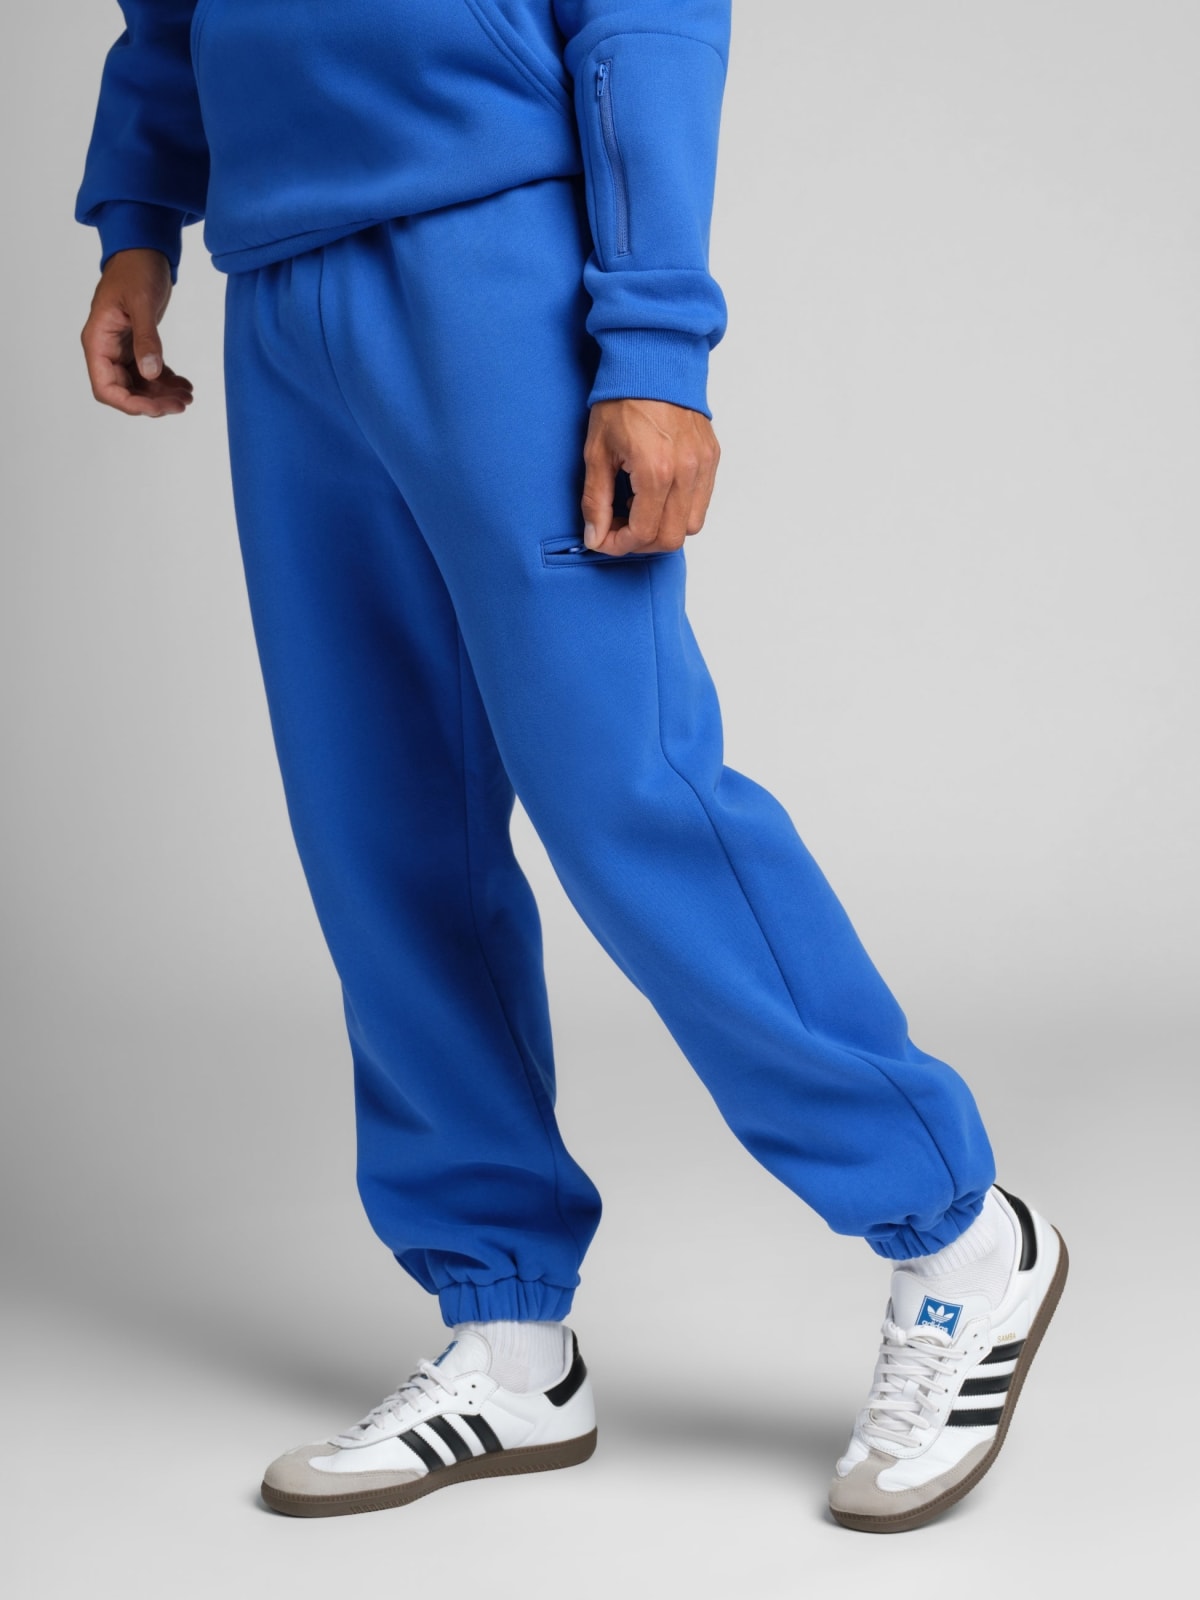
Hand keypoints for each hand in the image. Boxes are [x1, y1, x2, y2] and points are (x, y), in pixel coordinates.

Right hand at [80, 248, 193, 416]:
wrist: (143, 248)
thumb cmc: (136, 268)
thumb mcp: (142, 303)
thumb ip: (146, 338)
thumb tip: (150, 373)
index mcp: (98, 341)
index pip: (105, 387)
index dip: (131, 403)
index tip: (158, 407)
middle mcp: (106, 349)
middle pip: (125, 391)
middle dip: (153, 402)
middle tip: (183, 403)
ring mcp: (121, 348)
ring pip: (140, 385)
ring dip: (163, 395)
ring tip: (188, 395)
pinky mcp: (137, 344)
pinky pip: (150, 373)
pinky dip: (166, 382)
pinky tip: (185, 384)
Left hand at [581, 398, 719, 555]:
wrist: (653, 360)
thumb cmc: (622, 400)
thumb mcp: (597, 452)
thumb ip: (596, 500)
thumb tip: (595, 537)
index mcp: (656, 471)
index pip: (643, 533)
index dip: (618, 545)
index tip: (602, 539)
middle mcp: (686, 472)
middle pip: (671, 539)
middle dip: (641, 543)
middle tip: (619, 528)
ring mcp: (703, 465)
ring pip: (691, 525)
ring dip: (663, 528)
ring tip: (637, 508)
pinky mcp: (711, 457)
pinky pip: (701, 502)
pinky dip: (679, 510)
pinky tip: (656, 493)